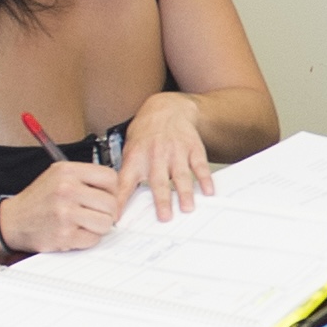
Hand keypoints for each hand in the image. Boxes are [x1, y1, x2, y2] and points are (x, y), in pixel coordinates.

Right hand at [0, 157, 132, 256]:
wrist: (13, 221)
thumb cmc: (39, 199)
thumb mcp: (58, 175)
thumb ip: (85, 178)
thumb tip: (117, 190)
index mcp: (67, 172)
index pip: (110, 178)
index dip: (111, 190)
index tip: (104, 196)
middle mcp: (66, 190)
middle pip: (111, 203)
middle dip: (107, 211)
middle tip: (94, 213)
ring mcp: (65, 214)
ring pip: (106, 223)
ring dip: (99, 226)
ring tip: (84, 223)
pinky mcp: (64, 236)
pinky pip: (93, 239)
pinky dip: (88, 239)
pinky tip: (75, 232)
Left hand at [119, 92, 217, 217]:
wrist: (167, 109)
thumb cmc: (146, 133)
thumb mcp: (130, 149)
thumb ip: (127, 173)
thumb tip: (119, 201)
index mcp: (136, 158)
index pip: (125, 182)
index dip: (121, 200)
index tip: (118, 216)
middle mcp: (155, 155)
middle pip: (158, 181)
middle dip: (162, 200)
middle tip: (165, 217)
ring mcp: (175, 152)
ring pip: (180, 174)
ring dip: (184, 192)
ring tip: (187, 207)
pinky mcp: (192, 149)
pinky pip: (199, 165)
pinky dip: (204, 179)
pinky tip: (208, 191)